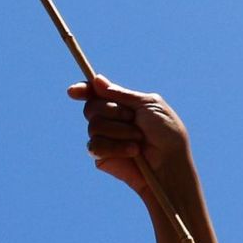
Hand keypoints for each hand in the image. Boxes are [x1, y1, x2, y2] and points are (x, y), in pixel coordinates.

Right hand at [69, 74, 192, 195]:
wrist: (170, 163)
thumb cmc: (166, 133)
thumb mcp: (148, 104)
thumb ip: (121, 94)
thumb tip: (97, 79)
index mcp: (122, 103)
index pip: (95, 93)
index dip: (83, 90)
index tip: (73, 91)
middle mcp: (111, 119)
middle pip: (91, 107)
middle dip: (113, 111)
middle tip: (132, 119)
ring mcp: (105, 137)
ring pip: (93, 126)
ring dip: (119, 131)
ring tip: (138, 139)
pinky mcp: (102, 156)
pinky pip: (95, 145)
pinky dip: (115, 147)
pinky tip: (132, 152)